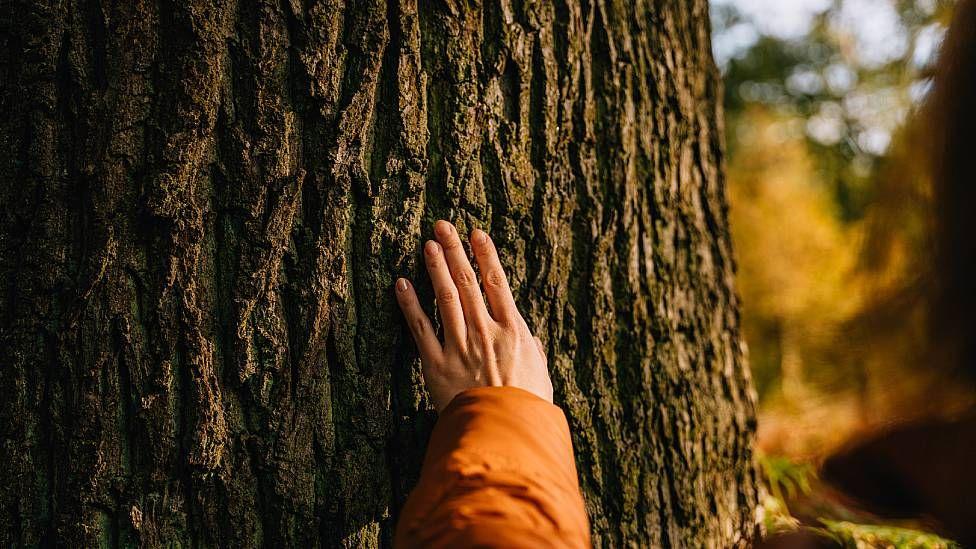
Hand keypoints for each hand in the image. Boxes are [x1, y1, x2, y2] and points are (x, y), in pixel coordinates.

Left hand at [395, 220, 552, 410]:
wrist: (503, 436)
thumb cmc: (526, 410)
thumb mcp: (541, 377)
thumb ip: (533, 353)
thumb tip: (531, 340)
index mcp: (513, 332)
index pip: (497, 283)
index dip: (485, 255)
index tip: (476, 233)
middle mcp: (485, 332)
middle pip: (467, 283)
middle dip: (455, 251)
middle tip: (442, 226)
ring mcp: (459, 346)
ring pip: (444, 298)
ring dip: (434, 268)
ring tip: (427, 244)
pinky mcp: (436, 364)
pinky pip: (420, 328)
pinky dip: (409, 304)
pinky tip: (401, 283)